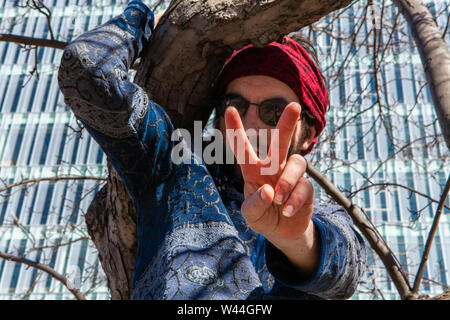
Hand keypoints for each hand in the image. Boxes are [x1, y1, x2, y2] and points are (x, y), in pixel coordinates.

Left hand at [225, 103, 318, 272]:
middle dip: (287, 123)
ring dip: (287, 181)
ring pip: (297, 162)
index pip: (243, 149)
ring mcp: (291, 175)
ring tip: (278, 200)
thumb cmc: (262, 217)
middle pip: (281, 141)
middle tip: (294, 106)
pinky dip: (294, 200)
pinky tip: (286, 211)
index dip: (236, 130)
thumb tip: (268, 191)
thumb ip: (254, 204)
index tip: (229, 109)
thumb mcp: (251, 215)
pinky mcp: (306, 187)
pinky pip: (304, 186)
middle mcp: (274, 167)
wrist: (283, 232)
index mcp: (254, 171)